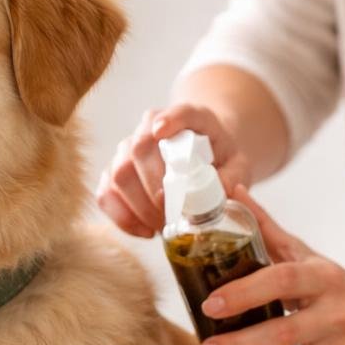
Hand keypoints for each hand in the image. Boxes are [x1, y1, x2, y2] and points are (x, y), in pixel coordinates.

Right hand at [96, 104, 252, 237]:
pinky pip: (106, 194)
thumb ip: (233, 177)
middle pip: (139, 149)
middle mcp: (152, 127)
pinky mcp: (114, 173)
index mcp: (191, 118)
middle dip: (153, 187)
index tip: (160, 132)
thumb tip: (221, 191)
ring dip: (139, 207)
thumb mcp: (238, 166)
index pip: (180, 112)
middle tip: (173, 216)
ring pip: (118, 174)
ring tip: (163, 228)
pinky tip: (145, 231)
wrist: (203, 159)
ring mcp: (128, 149)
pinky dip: (123, 217)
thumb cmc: (220, 161)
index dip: (169, 120)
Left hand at [197, 186, 344, 344]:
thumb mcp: (309, 258)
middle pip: (285, 328)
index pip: (284, 279)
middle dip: (239, 340)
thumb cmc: (339, 289)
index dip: (246, 291)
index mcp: (324, 276)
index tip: (211, 303)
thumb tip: (232, 192)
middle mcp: (336, 311)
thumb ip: (268, 230)